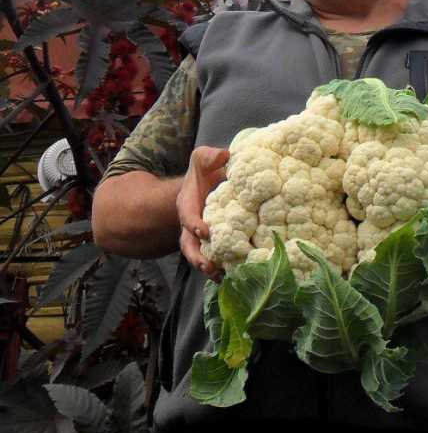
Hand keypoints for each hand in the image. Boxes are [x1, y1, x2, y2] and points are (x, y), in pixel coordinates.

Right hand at [177, 145, 228, 279]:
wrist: (208, 183)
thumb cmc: (205, 171)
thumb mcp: (204, 159)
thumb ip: (210, 156)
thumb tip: (225, 154)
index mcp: (188, 204)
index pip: (187, 216)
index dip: (194, 225)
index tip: (204, 231)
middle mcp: (192, 224)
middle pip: (189, 245)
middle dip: (197, 257)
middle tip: (209, 266)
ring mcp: (202, 236)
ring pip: (201, 256)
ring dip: (209, 268)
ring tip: (222, 277)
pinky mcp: (215, 242)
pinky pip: (216, 257)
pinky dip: (223, 268)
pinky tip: (236, 275)